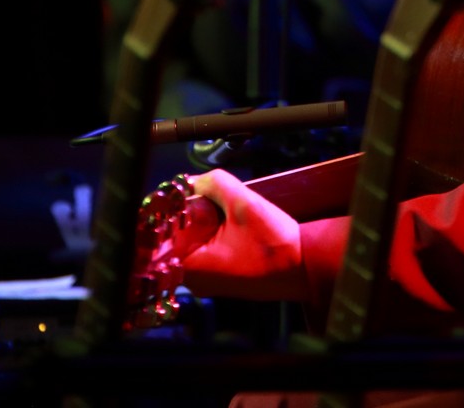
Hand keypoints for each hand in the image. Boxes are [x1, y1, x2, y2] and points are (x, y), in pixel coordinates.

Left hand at [179, 169, 308, 301]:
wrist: (304, 267)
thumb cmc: (275, 244)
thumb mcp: (244, 203)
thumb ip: (213, 184)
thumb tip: (193, 181)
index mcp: (191, 266)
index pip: (159, 235)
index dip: (167, 210)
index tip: (181, 195)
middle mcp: (193, 280)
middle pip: (173, 238)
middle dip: (186, 215)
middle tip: (206, 200)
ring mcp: (206, 282)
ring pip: (189, 244)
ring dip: (200, 225)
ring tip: (223, 214)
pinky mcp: (219, 279)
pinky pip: (203, 252)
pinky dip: (210, 236)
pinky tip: (230, 227)